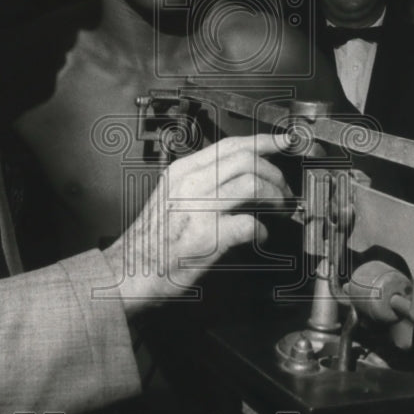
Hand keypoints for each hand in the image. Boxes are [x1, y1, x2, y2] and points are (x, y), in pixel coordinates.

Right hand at [102, 133, 291, 314]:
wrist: (130, 272)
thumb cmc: (152, 240)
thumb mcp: (170, 195)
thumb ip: (200, 182)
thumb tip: (238, 177)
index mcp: (183, 171)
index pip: (230, 145)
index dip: (263, 141)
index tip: (284, 142)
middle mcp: (190, 184)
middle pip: (247, 160)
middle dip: (274, 173)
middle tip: (284, 190)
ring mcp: (199, 208)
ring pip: (252, 183)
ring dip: (274, 196)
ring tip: (279, 209)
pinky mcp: (207, 236)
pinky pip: (249, 224)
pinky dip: (262, 230)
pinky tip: (260, 237)